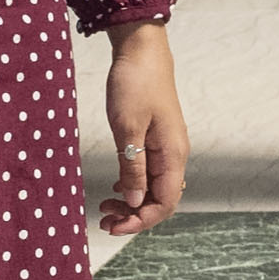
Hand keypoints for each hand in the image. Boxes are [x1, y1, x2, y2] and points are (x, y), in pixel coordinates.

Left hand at [100, 26, 189, 236]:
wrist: (142, 53)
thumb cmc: (135, 85)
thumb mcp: (128, 128)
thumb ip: (132, 167)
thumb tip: (135, 202)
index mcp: (173, 155)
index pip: (164, 202)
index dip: (141, 220)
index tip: (113, 226)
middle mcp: (174, 156)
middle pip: (160, 200)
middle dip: (134, 215)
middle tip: (103, 220)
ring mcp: (166, 149)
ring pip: (154, 188)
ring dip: (133, 202)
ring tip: (106, 206)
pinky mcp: (156, 141)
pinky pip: (149, 173)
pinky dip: (132, 185)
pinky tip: (116, 186)